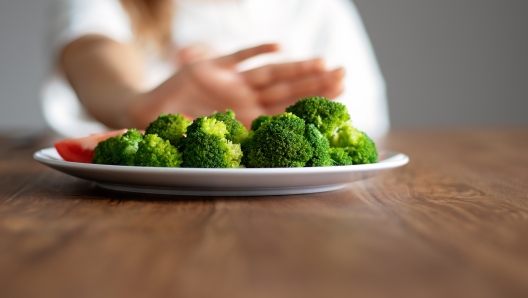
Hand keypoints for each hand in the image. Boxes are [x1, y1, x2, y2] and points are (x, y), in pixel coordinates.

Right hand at [130, 44, 344, 127]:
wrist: (147, 114)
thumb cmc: (174, 134)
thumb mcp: (202, 143)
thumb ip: (224, 145)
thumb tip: (256, 156)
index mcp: (245, 121)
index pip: (285, 111)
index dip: (310, 103)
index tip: (339, 97)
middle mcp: (244, 101)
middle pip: (286, 91)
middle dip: (315, 83)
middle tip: (345, 75)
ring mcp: (231, 83)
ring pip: (271, 74)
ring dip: (297, 69)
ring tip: (324, 63)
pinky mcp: (214, 66)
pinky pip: (239, 57)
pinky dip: (257, 51)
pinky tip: (280, 47)